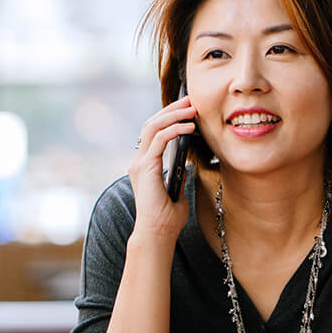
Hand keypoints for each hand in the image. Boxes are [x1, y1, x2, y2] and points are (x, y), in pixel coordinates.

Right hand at [128, 95, 196, 240]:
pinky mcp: (145, 167)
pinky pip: (159, 139)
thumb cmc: (168, 217)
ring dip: (174, 114)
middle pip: (152, 123)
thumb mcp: (178, 189)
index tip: (188, 108)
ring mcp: (139, 162)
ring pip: (153, 126)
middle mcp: (139, 160)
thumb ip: (179, 175)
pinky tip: (190, 127)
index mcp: (145, 164)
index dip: (170, 117)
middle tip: (191, 100)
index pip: (154, 132)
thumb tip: (187, 164)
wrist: (159, 232)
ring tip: (193, 109)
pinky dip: (175, 129)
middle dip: (172, 109)